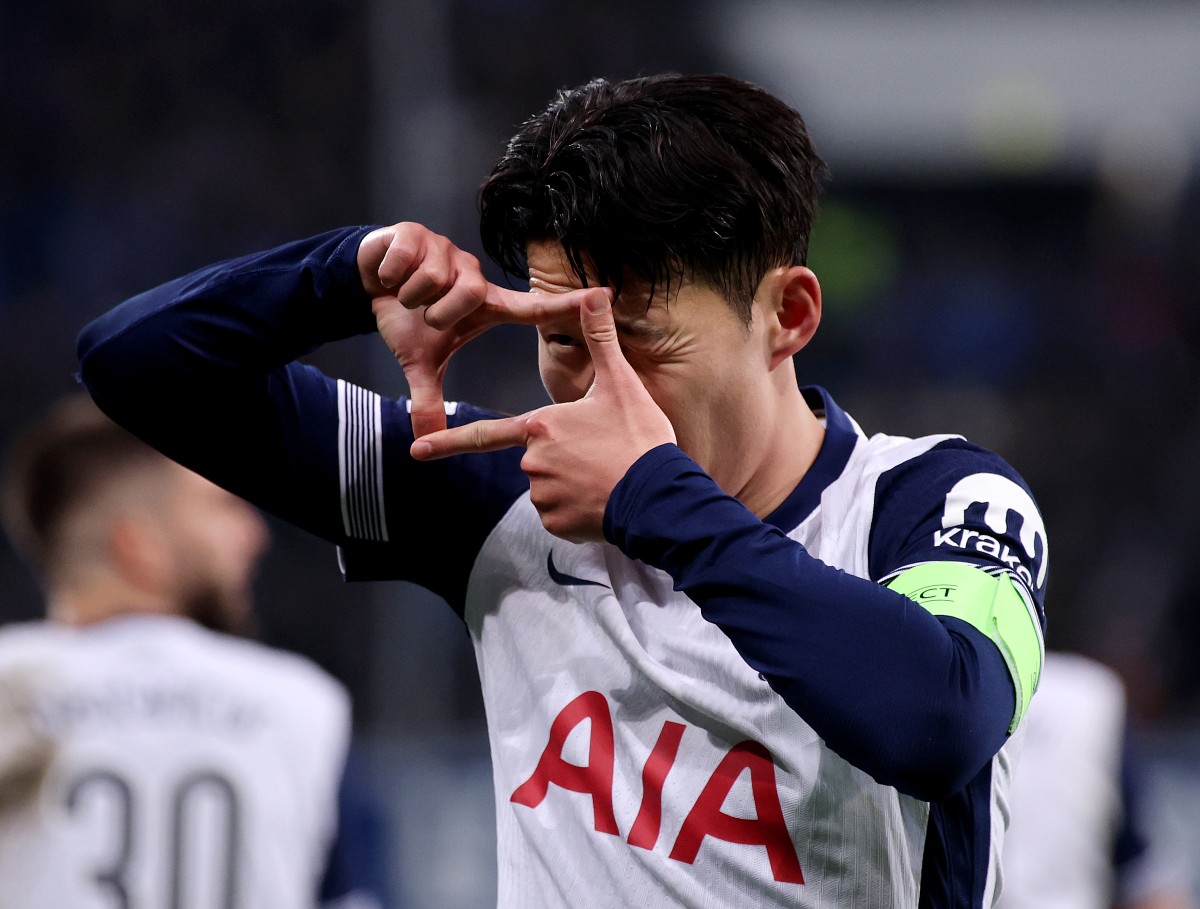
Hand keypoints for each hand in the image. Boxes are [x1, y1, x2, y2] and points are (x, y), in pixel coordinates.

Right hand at [358, 223, 593, 436]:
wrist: (366, 286)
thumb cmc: (406, 320)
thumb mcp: (419, 361)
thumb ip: (428, 399)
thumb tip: (426, 441)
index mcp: (484, 304)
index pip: (533, 307)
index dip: (566, 305)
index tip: (603, 296)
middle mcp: (473, 275)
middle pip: (464, 295)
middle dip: (435, 311)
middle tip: (423, 313)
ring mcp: (447, 250)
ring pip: (432, 279)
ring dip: (408, 295)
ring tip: (405, 293)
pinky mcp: (416, 233)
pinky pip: (405, 262)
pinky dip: (389, 275)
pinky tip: (388, 276)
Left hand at [411, 291, 676, 541]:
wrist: (659, 495)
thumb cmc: (638, 438)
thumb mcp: (620, 383)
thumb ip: (600, 338)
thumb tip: (595, 292)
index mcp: (540, 427)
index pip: (485, 434)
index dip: (447, 442)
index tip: (416, 450)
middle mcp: (533, 462)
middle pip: (536, 457)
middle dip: (563, 457)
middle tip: (601, 454)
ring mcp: (543, 496)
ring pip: (548, 486)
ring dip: (571, 483)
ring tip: (605, 476)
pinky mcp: (557, 524)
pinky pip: (559, 514)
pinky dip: (577, 509)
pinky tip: (602, 500)